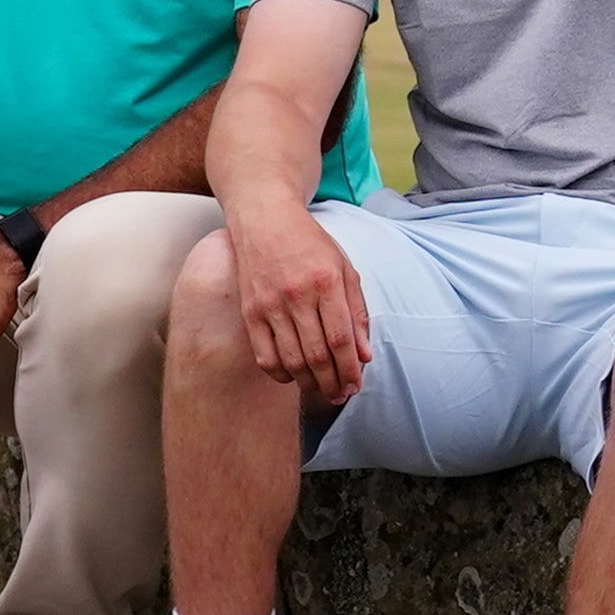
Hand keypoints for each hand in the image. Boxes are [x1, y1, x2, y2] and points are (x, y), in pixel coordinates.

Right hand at [227, 198, 369, 405]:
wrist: (264, 219)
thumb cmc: (309, 243)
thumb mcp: (343, 267)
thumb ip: (356, 310)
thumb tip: (364, 354)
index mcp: (326, 281)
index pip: (341, 338)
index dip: (350, 368)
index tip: (355, 385)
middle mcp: (297, 294)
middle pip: (317, 354)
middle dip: (332, 382)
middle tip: (340, 395)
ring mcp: (270, 304)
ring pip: (291, 359)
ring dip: (309, 383)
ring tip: (321, 391)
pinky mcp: (250, 311)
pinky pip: (264, 355)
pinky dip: (280, 374)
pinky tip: (292, 378)